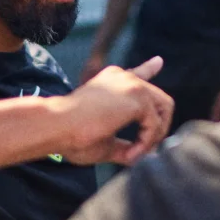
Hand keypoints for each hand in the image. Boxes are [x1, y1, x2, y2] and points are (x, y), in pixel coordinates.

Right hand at [55, 57, 173, 165]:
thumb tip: (140, 157)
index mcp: (112, 82)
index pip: (136, 74)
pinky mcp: (137, 96)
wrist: (56, 126)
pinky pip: (155, 125)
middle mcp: (124, 78)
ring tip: (133, 155)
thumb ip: (124, 145)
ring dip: (153, 138)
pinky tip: (130, 155)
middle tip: (141, 151)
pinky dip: (146, 144)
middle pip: (160, 101)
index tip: (158, 62)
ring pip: (162, 112)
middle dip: (158, 129)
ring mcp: (132, 85)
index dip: (148, 69)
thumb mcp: (104, 141)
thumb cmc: (71, 136)